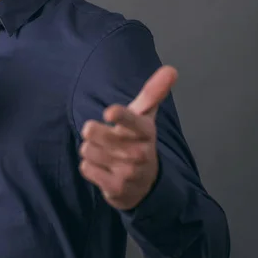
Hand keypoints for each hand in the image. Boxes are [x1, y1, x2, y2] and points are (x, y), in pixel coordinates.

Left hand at [78, 65, 177, 209]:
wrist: (145, 185)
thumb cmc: (138, 142)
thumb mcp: (145, 118)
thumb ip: (153, 93)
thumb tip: (171, 69)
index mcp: (145, 131)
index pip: (132, 120)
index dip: (120, 116)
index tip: (109, 112)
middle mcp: (139, 152)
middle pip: (93, 132)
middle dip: (92, 132)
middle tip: (102, 136)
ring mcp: (128, 172)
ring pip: (87, 149)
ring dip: (90, 150)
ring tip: (104, 153)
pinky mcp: (116, 189)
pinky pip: (86, 168)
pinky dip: (89, 167)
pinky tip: (102, 169)